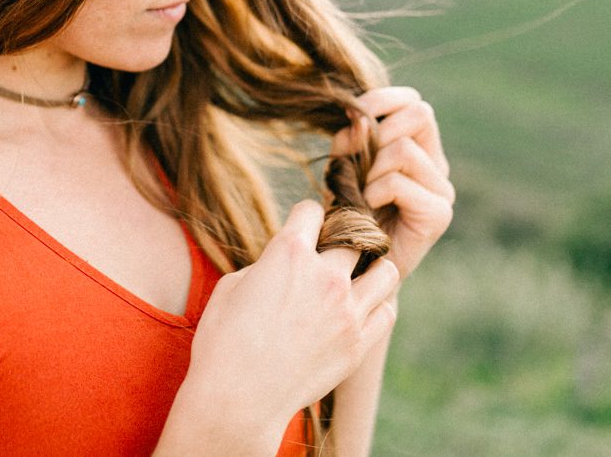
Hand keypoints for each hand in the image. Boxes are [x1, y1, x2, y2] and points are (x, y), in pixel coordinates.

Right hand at [162, 201, 399, 452]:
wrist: (237, 399)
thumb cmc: (223, 341)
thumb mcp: (232, 286)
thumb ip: (266, 265)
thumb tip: (282, 266)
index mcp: (289, 253)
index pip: (312, 210)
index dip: (304, 217)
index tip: (302, 229)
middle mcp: (325, 276)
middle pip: (354, 237)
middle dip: (342, 239)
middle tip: (331, 254)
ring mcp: (347, 312)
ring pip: (386, 271)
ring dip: (371, 269)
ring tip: (356, 279)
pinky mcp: (358, 345)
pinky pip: (387, 312)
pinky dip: (378, 305)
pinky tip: (360, 309)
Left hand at [332, 86, 453, 279]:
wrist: (355, 269)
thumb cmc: (347, 214)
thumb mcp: (343, 167)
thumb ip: (350, 140)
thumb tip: (356, 117)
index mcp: (419, 147)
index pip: (413, 101)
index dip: (382, 99)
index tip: (352, 116)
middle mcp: (436, 165)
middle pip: (420, 114)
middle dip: (378, 130)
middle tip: (354, 160)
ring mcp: (442, 190)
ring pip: (404, 149)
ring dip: (370, 168)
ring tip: (360, 192)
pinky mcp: (438, 215)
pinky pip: (399, 182)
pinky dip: (374, 191)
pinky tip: (367, 209)